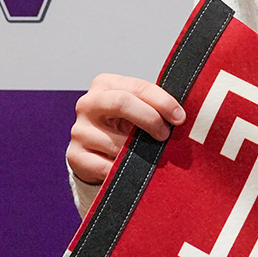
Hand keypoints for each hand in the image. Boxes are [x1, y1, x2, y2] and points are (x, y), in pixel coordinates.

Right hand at [67, 73, 184, 185]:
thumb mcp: (138, 109)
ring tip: (151, 156)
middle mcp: (88, 103)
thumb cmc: (125, 125)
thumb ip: (155, 106)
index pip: (137, 87)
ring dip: (140, 153)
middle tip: (166, 134)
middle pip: (121, 103)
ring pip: (116, 142)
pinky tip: (133, 171)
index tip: (180, 118)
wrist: (97, 152)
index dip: (162, 102)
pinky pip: (106, 167)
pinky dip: (124, 171)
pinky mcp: (75, 155)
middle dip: (150, 119)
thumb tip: (183, 117)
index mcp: (105, 85)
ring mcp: (79, 130)